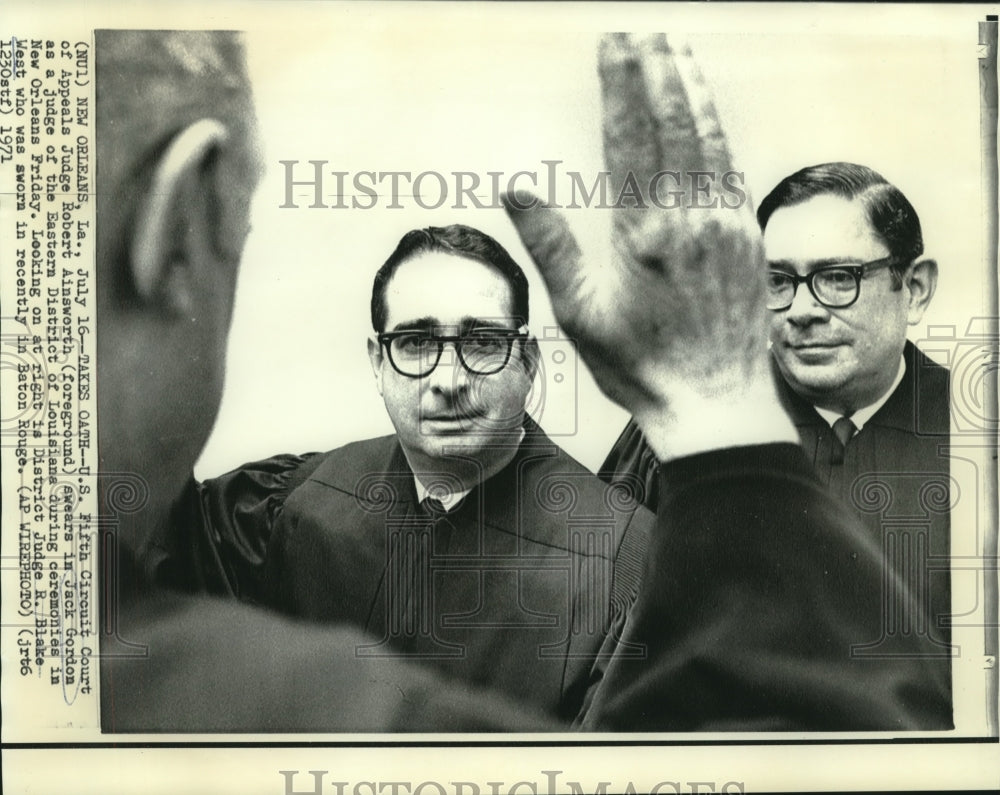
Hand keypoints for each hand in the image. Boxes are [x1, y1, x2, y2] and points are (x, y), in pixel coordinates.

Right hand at [504, 33, 795, 459]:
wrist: (715, 402)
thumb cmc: (640, 365)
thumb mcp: (579, 313)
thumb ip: (550, 244)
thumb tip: (516, 189)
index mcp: (643, 233)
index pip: (629, 138)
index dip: (620, 85)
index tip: (613, 45)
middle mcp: (690, 219)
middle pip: (675, 125)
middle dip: (658, 72)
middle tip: (644, 33)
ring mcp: (725, 226)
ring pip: (710, 140)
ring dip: (694, 92)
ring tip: (679, 54)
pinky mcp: (748, 239)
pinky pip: (731, 170)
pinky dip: (718, 134)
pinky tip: (709, 117)